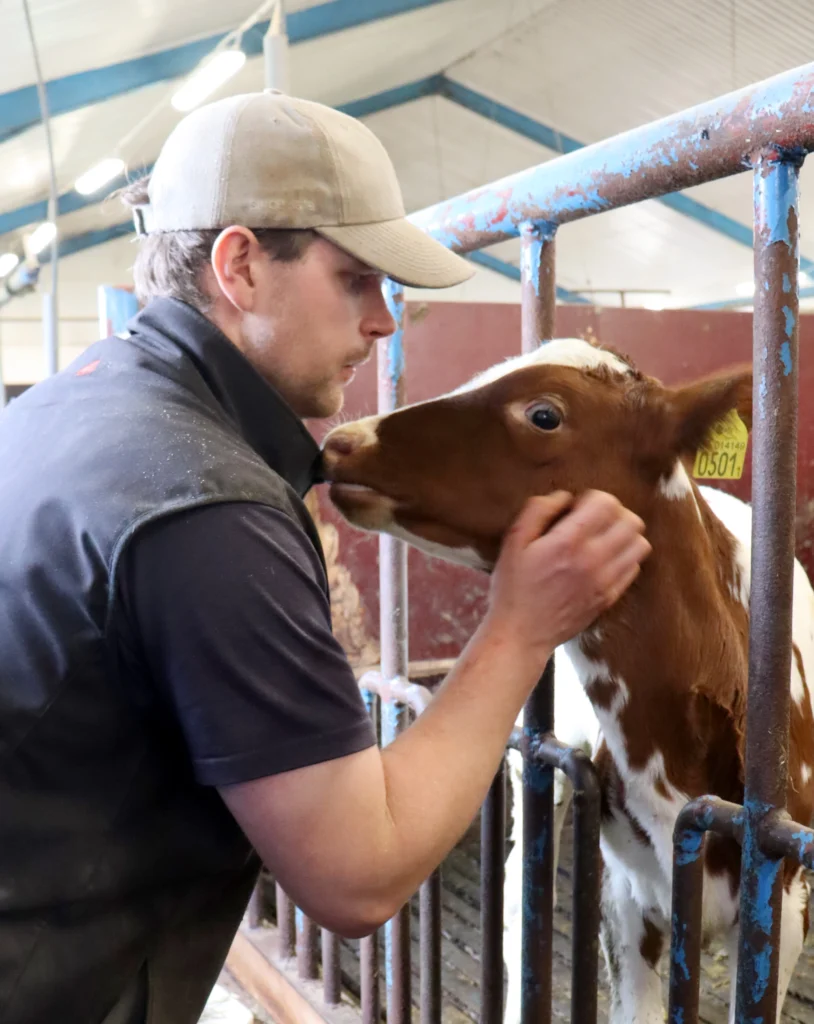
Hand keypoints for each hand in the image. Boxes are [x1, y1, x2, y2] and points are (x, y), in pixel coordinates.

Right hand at [484, 490, 649, 662]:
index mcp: (567, 542)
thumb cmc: (513, 587)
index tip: (575, 509)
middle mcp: (593, 560)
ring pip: (639, 544)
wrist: (521, 634)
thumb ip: (537, 510)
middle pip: (631, 520)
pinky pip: (634, 568)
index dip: (592, 498)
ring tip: (603, 539)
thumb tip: (564, 496)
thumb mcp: (513, 542)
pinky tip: (603, 560)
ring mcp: (605, 581)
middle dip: (613, 513)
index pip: (606, 503)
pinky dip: (625, 558)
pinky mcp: (610, 597)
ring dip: (624, 535)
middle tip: (592, 521)